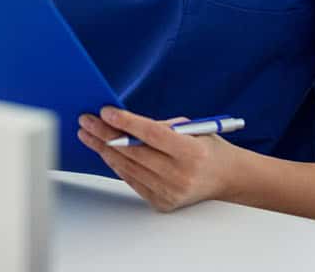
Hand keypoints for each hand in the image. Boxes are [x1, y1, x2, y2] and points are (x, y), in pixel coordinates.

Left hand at [77, 107, 236, 212]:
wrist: (228, 178)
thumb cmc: (208, 148)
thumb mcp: (192, 129)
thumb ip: (160, 127)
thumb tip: (123, 122)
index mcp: (192, 153)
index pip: (152, 135)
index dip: (127, 122)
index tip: (105, 112)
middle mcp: (181, 175)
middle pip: (134, 152)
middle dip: (105, 134)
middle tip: (87, 121)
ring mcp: (170, 192)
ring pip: (128, 168)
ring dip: (104, 149)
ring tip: (89, 135)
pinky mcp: (162, 203)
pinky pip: (132, 181)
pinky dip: (117, 165)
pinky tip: (104, 151)